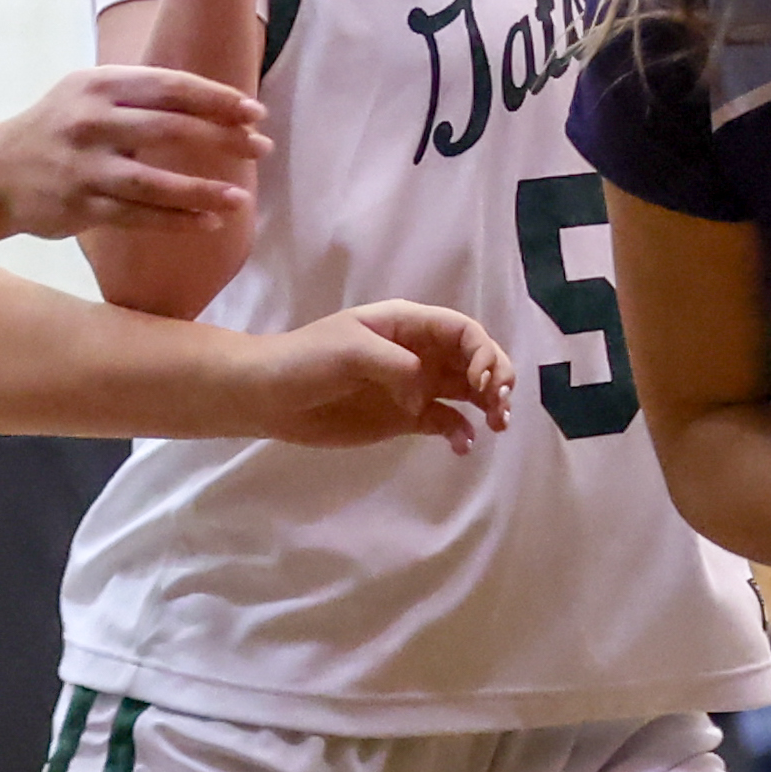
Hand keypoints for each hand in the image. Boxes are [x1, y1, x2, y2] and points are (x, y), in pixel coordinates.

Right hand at [0, 66, 269, 239]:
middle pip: (170, 129)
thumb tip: (214, 103)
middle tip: (262, 148)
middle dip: (223, 138)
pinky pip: (138, 217)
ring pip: (155, 181)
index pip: (170, 87)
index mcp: (98, 85)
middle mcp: (90, 122)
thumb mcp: (88, 94)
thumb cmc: (57, 129)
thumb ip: (140, 95)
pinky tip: (209, 223)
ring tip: (241, 198)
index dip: (217, 100)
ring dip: (203, 190)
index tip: (254, 113)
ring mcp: (84, 168)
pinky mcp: (80, 207)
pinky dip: (177, 222)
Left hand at [239, 300, 517, 453]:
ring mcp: (414, 385)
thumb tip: (427, 394)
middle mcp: (419, 352)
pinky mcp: (405, 417)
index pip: (462, 331)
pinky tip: (462, 446)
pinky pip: (446, 422)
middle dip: (497, 378)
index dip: (484, 352)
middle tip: (501, 408)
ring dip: (489, 405)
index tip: (485, 381)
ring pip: (467, 391)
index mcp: (408, 325)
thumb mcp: (351, 351)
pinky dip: (461, 432)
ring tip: (497, 426)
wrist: (269, 397)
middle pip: (474, 359)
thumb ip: (397, 367)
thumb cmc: (307, 361)